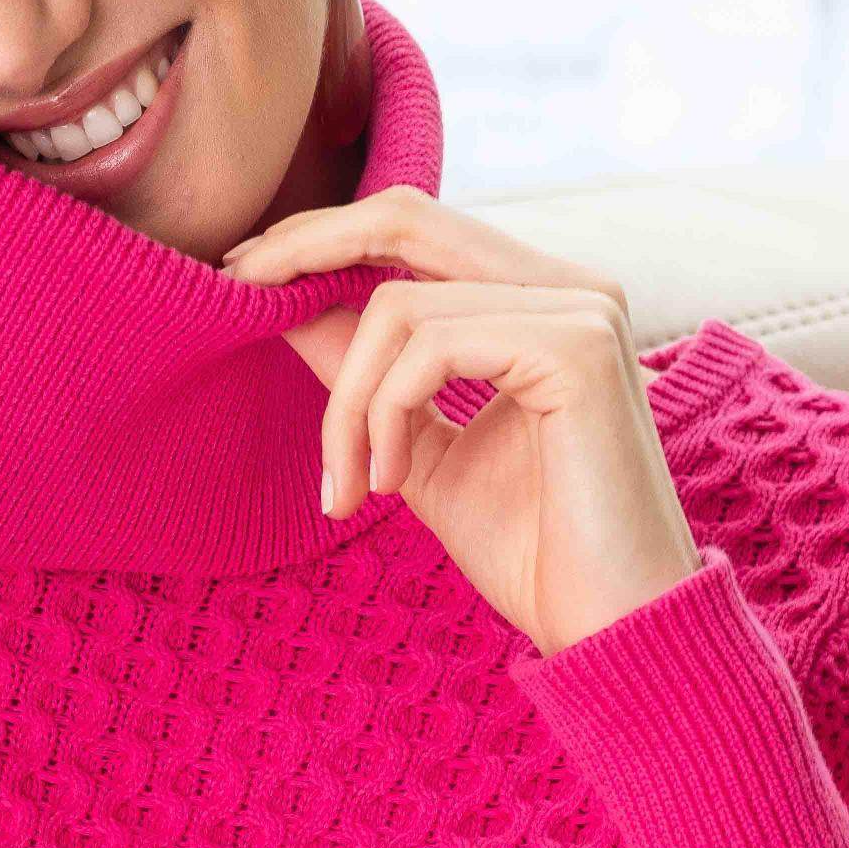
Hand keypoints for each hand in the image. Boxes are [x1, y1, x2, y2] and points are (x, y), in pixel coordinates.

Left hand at [220, 187, 701, 655]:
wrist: (611, 631)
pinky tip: (390, 485)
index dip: (323, 237)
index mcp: (545, 301)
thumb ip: (366, 377)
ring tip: (348, 485)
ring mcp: (581, 309)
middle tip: (237, 294)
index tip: (244, 280)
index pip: (416, 227)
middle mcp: (572, 286)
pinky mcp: (576, 347)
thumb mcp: (419, 450)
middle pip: (405, 216)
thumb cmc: (534, 554)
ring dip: (346, 403)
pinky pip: (428, 346)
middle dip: (305, 250)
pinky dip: (383, 416)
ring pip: (398, 305)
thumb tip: (288, 304)